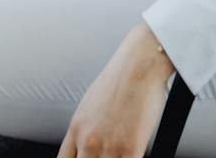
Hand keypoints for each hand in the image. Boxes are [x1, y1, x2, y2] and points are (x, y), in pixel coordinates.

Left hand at [58, 21, 174, 157]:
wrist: (139, 66)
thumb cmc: (121, 79)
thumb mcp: (92, 102)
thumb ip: (88, 126)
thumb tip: (90, 139)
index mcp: (76, 128)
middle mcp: (87, 140)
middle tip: (106, 155)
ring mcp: (108, 148)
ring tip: (120, 152)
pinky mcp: (130, 150)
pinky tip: (135, 153)